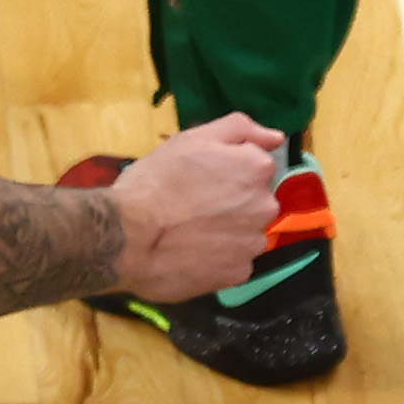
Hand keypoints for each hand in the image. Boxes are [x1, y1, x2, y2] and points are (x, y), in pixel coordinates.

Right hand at [108, 113, 286, 302]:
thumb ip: (241, 129)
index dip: (228, 172)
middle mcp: (265, 206)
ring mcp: (252, 243)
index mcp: (257, 169)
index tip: (202, 180)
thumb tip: (276, 137)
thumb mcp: (194, 138)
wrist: (128, 236)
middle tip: (194, 207)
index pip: (255, 167)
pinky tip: (192, 254)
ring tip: (191, 233)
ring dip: (228, 232)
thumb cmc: (157, 181)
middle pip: (255, 202)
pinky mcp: (238, 274)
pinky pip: (235, 262)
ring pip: (247, 233)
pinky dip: (219, 259)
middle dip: (232, 203)